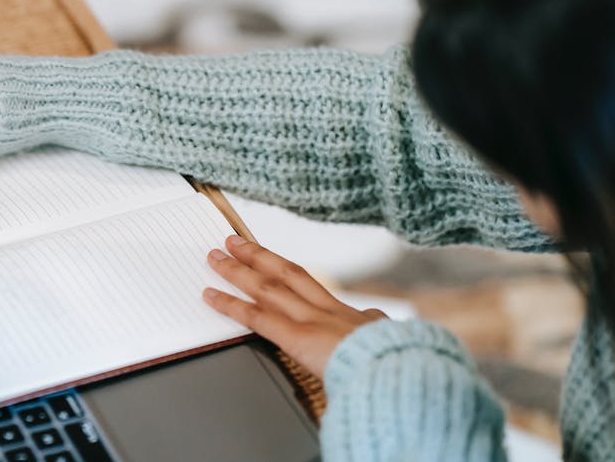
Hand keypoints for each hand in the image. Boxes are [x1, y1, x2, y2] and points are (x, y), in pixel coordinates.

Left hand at [203, 235, 386, 377]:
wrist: (404, 373)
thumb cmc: (400, 365)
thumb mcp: (389, 341)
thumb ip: (374, 329)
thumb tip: (375, 320)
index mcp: (347, 315)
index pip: (307, 284)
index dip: (282, 267)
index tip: (267, 258)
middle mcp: (325, 310)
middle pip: (285, 273)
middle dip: (258, 256)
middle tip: (234, 242)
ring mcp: (311, 320)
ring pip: (267, 286)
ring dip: (238, 270)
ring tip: (215, 257)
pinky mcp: (299, 338)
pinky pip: (257, 317)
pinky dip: (230, 304)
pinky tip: (210, 294)